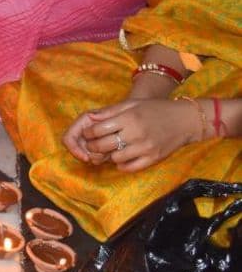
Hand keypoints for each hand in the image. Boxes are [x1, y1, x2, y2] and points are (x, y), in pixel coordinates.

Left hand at [60, 69, 174, 157]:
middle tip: (92, 145)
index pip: (98, 130)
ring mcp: (145, 147)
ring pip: (115, 158)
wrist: (185, 120)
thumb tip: (90, 117)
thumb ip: (110, 111)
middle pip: (103, 145)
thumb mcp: (132, 104)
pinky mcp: (154, 159)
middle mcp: (136, 133)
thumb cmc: (155, 109)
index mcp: (128, 117)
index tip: (87, 134)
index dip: (88, 133)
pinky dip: (122, 165)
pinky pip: (130, 168)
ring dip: (108, 156)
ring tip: (109, 150)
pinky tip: (121, 159)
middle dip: (93, 146)